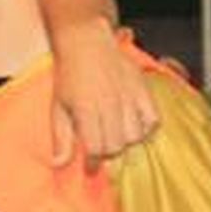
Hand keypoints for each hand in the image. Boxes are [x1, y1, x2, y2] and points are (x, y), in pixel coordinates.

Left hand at [49, 19, 160, 168]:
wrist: (86, 44)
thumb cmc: (69, 77)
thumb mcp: (58, 108)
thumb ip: (61, 138)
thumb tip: (59, 164)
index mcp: (86, 109)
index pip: (96, 148)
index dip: (93, 162)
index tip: (90, 167)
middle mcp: (109, 104)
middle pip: (116, 146)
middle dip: (108, 153)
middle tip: (101, 148)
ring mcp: (128, 96)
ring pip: (135, 136)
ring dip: (126, 141)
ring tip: (115, 136)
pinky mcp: (142, 89)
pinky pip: (153, 119)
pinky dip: (146, 128)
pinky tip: (134, 126)